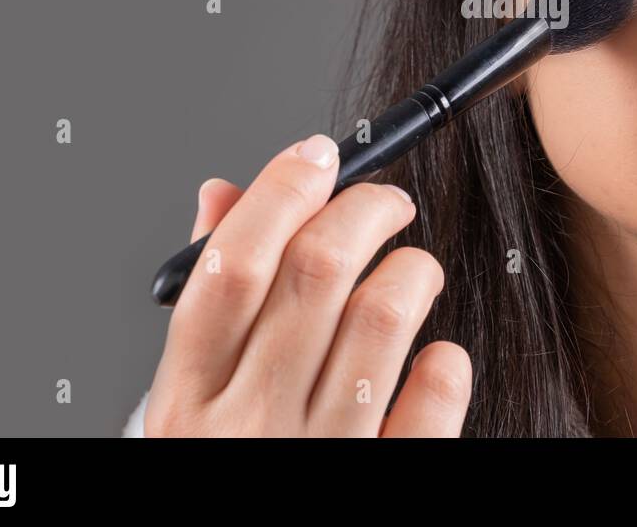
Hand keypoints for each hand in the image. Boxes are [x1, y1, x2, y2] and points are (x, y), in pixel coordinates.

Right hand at [143, 134, 471, 435]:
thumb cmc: (227, 465)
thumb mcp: (191, 398)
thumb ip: (211, 301)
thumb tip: (221, 196)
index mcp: (190, 396)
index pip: (231, 263)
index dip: (279, 191)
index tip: (318, 154)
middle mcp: (248, 425)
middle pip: (314, 272)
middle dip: (364, 208)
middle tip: (387, 201)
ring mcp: (319, 456)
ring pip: (383, 319)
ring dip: (412, 272)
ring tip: (412, 270)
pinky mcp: (384, 481)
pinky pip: (432, 403)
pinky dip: (445, 363)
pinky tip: (434, 356)